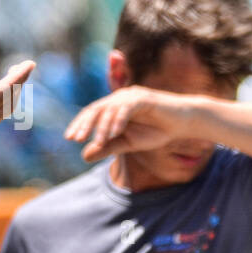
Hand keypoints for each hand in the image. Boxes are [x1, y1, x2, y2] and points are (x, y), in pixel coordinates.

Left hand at [64, 86, 195, 162]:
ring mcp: (131, 96)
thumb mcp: (128, 143)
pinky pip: (127, 108)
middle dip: (85, 124)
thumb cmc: (156, 131)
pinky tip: (114, 133)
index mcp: (113, 106)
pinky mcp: (144, 98)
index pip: (92, 113)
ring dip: (103, 126)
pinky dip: (120, 120)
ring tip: (98, 140)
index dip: (79, 124)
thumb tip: (83, 156)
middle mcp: (119, 98)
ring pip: (110, 108)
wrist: (182, 124)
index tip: (69, 138)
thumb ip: (107, 147)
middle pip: (96, 109)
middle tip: (76, 138)